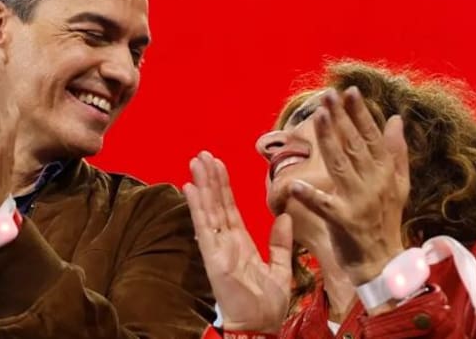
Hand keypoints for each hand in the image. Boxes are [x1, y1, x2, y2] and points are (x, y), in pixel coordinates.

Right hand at [183, 151, 292, 333]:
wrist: (260, 327)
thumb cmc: (267, 305)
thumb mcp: (280, 269)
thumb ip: (280, 243)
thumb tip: (284, 216)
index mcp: (240, 243)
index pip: (229, 208)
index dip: (223, 186)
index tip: (217, 165)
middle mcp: (225, 241)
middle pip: (216, 204)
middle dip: (210, 179)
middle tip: (202, 154)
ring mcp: (217, 248)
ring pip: (208, 210)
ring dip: (202, 186)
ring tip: (196, 162)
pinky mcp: (213, 257)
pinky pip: (204, 228)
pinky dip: (197, 207)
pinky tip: (191, 189)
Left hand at [289, 87, 408, 284]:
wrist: (383, 263)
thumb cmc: (385, 221)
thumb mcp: (398, 184)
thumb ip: (396, 151)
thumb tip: (396, 118)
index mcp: (386, 172)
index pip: (371, 136)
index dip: (360, 113)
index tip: (348, 91)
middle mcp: (375, 183)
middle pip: (355, 145)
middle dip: (341, 118)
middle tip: (327, 95)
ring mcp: (359, 202)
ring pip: (341, 165)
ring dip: (329, 140)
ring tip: (318, 117)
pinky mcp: (343, 222)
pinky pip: (324, 205)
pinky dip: (310, 195)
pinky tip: (295, 184)